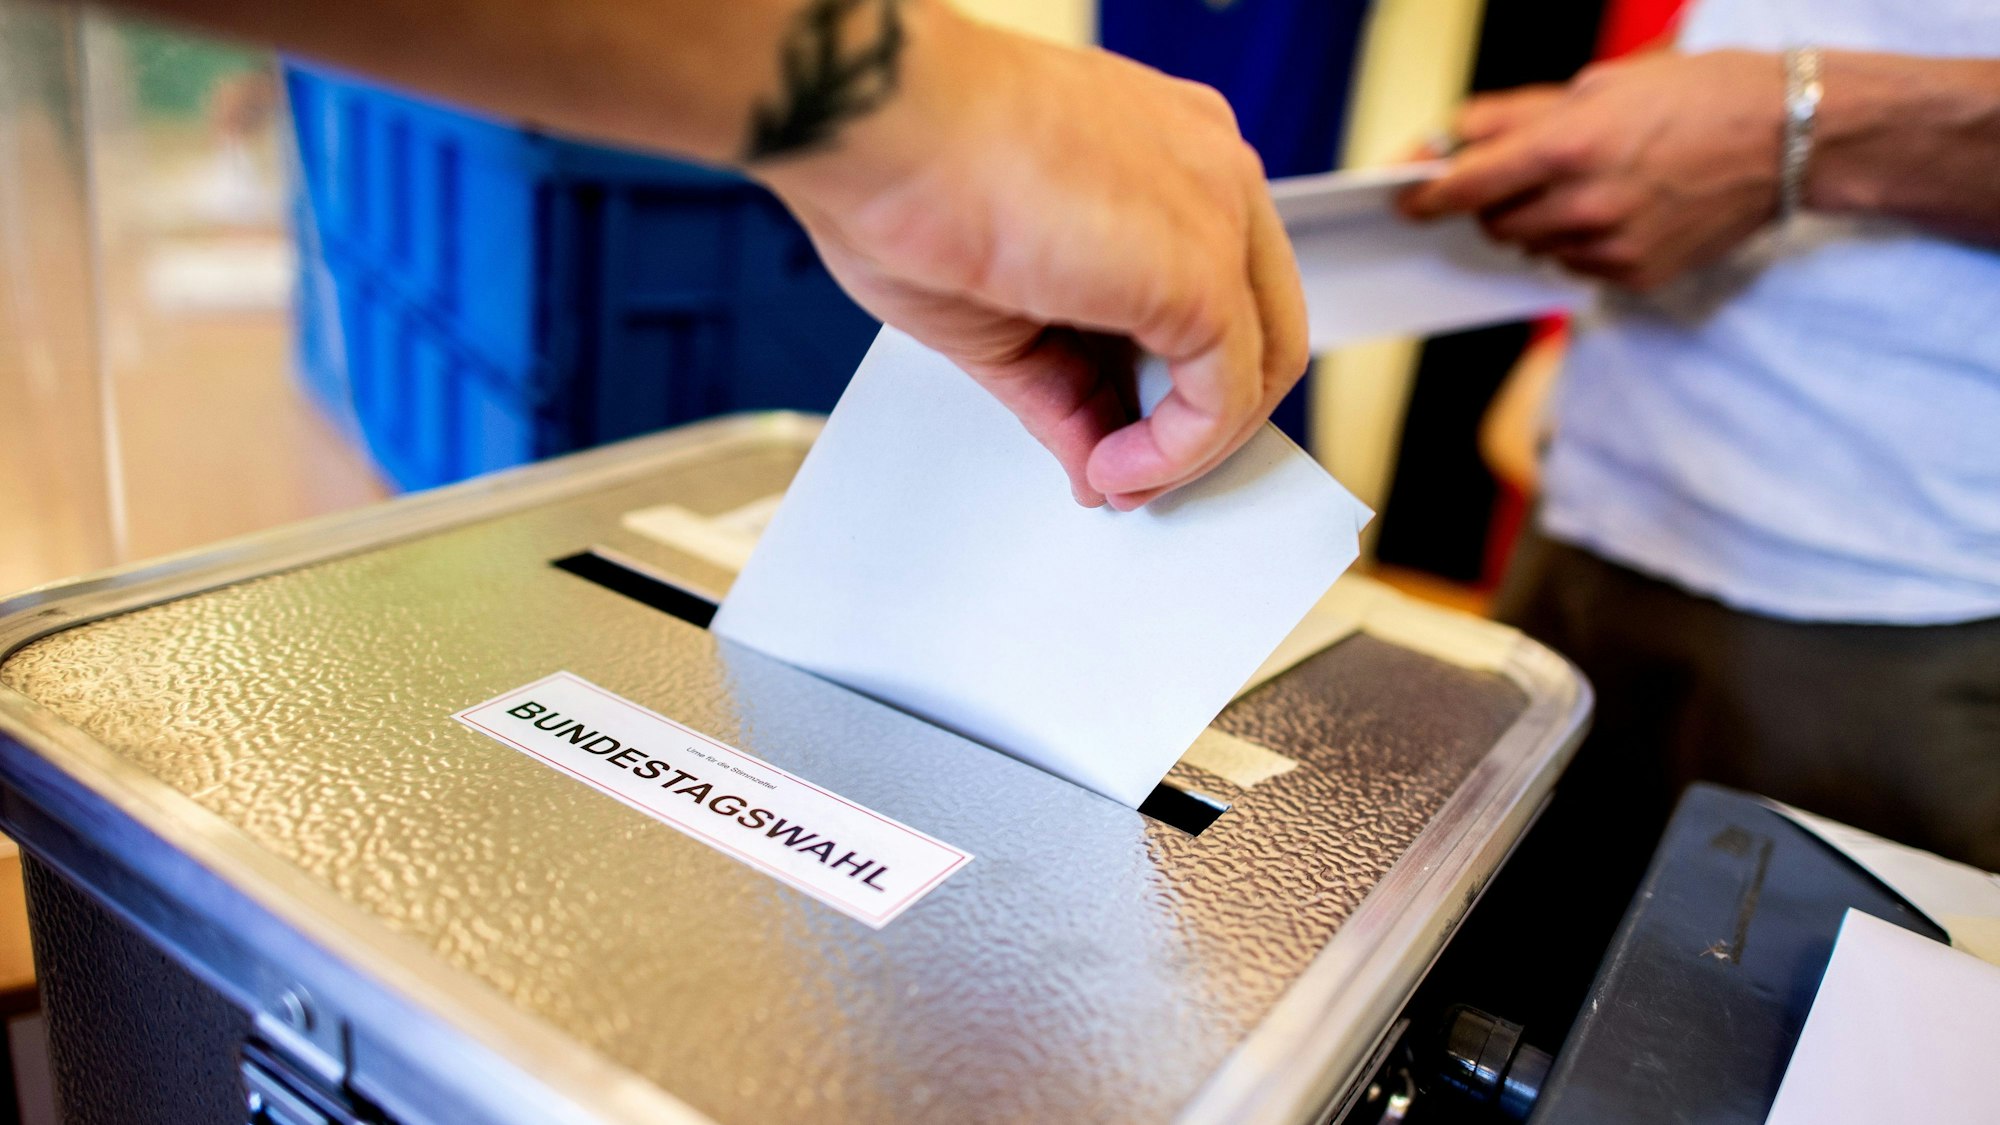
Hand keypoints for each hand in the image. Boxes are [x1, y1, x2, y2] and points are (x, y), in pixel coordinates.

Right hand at [756, 3, 1306, 508]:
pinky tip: (1114, 467)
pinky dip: (1176, 454)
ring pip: (1259, 362)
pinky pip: (1225, 396)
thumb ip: (1067, 388)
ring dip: (1191, 446)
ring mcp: (1217, 212)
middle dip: (1201, 417)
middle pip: (1260, 322)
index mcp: (1166, 151)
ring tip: (1119, 477)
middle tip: (1134, 472)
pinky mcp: (1202, 274)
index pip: (1216, 282)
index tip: (1126, 433)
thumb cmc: (905, 171)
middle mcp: (1207, 167)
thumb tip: (1095, 461)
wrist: (875, 121)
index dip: (1180, 373)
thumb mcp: (1002, 308)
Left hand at [1399, 52, 1786, 289]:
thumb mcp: (1602, 83)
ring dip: (1538, 223)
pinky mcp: (1638, 275)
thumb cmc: (1696, 95)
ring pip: (1534, 248)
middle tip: (1523, 175)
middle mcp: (1585, 203)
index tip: (1407, 200)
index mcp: (1570, 146)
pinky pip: (1577, 268)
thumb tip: (1454, 135)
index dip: (1428, 195)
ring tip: (1586, 185)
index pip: (1468, 186)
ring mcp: (1612, 246)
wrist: (1789, 136)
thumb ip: (1516, 116)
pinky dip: (1579, 244)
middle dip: (1494, 202)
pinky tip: (1618, 210)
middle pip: (1496, 223)